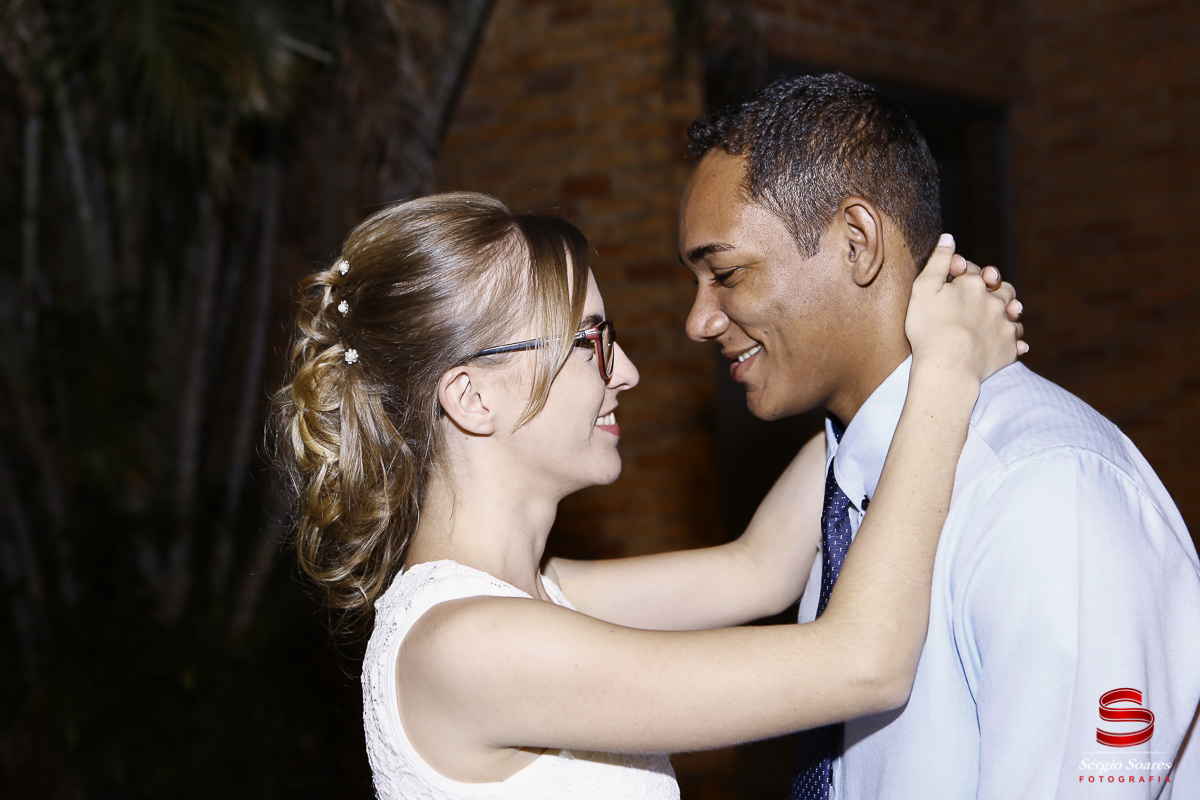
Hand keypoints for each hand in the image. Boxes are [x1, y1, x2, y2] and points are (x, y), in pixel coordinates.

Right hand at [905, 234, 1024, 384]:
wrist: (948, 365)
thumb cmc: (929, 327)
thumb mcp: (924, 288)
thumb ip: (937, 261)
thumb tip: (948, 238)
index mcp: (973, 284)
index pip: (972, 270)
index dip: (962, 270)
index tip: (952, 274)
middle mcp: (994, 301)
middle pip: (1001, 288)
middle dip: (994, 287)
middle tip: (987, 290)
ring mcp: (1003, 325)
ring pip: (1013, 312)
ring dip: (1009, 311)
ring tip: (1003, 314)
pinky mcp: (1008, 348)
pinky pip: (1017, 341)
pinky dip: (1014, 339)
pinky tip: (1011, 342)